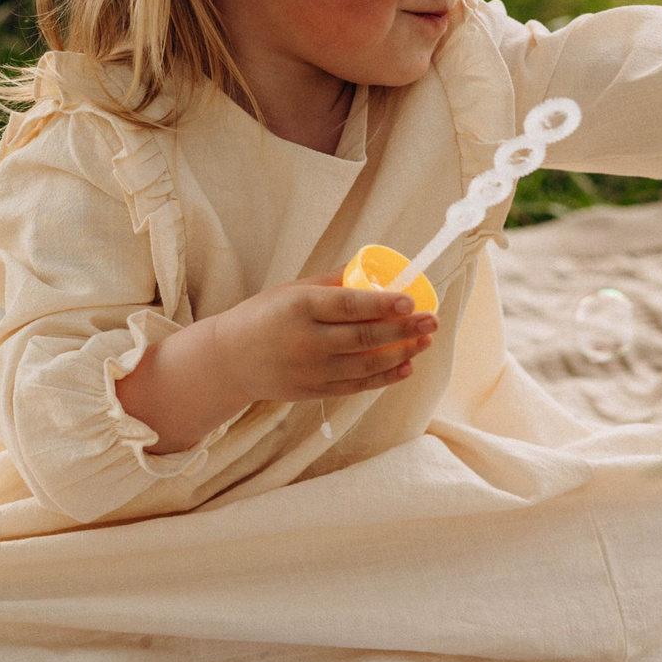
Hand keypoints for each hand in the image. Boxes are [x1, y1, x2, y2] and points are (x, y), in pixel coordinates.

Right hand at [218, 273, 438, 401]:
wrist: (230, 359)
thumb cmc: (264, 316)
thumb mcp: (291, 290)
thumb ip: (332, 283)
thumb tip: (373, 270)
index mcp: (299, 308)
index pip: (347, 306)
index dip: (382, 304)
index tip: (410, 300)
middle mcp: (305, 341)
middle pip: (363, 337)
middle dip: (403, 330)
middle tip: (431, 320)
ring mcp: (310, 370)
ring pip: (366, 365)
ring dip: (401, 353)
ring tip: (425, 341)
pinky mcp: (313, 391)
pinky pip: (357, 386)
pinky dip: (384, 377)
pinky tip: (405, 366)